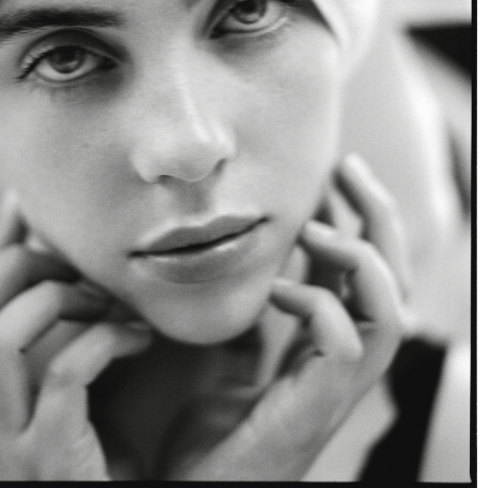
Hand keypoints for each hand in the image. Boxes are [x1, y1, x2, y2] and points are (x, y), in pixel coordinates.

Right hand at [0, 198, 151, 480]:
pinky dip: (102, 340)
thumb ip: (76, 322)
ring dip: (53, 300)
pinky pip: (61, 377)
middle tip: (79, 265)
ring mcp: (10, 437)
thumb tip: (90, 258)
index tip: (24, 199)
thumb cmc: (108, 450)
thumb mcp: (82, 377)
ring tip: (105, 299)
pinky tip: (139, 336)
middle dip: (17, 266)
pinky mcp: (49, 456)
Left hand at [161, 153, 406, 480]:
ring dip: (360, 255)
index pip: (363, 273)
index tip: (333, 174)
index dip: (357, 219)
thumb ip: (250, 321)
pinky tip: (276, 289)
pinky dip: (315, 302)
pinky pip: (343, 343)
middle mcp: (340, 364)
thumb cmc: (211, 438)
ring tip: (315, 228)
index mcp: (324, 348)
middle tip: (348, 167)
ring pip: (388, 309)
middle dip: (377, 216)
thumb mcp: (230, 359)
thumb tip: (252, 270)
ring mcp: (333, 388)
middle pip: (393, 281)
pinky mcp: (315, 408)